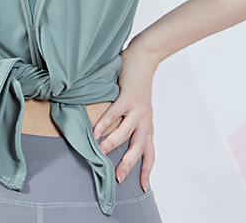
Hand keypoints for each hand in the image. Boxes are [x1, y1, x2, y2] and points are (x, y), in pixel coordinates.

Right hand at [92, 42, 156, 191]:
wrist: (145, 57)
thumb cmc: (137, 81)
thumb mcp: (139, 106)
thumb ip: (129, 120)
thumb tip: (113, 134)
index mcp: (147, 124)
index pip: (149, 152)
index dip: (146, 170)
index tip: (142, 187)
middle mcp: (144, 119)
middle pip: (139, 148)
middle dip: (128, 164)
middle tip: (117, 178)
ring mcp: (137, 108)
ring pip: (126, 132)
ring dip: (112, 144)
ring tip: (100, 153)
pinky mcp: (128, 96)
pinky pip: (115, 113)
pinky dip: (105, 123)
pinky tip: (95, 130)